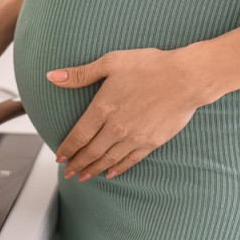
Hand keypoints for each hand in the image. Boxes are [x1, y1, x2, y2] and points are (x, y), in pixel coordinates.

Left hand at [47, 47, 217, 181]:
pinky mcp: (151, 142)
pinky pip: (130, 161)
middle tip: (67, 172)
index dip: (66, 148)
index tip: (59, 157)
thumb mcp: (111, 62)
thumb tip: (52, 77)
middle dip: (76, 164)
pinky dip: (118, 169)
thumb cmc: (150, 66)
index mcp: (103, 108)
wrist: (186, 78)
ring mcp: (134, 138)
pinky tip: (110, 173)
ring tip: (83, 176)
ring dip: (94, 169)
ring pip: (108, 160)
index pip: (78, 136)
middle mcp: (116, 128)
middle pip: (90, 152)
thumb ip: (80, 74)